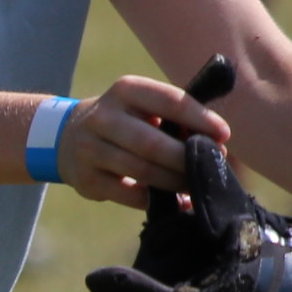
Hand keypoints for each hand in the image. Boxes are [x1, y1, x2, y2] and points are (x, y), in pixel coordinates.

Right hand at [60, 72, 228, 208]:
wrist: (68, 137)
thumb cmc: (127, 120)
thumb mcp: (144, 105)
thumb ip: (176, 118)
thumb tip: (213, 144)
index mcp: (126, 90)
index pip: (170, 101)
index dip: (200, 119)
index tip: (224, 135)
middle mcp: (103, 117)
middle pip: (153, 144)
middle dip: (186, 158)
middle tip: (210, 165)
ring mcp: (90, 150)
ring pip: (142, 171)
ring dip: (175, 181)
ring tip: (194, 184)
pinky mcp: (85, 179)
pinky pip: (128, 195)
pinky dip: (155, 200)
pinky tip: (174, 200)